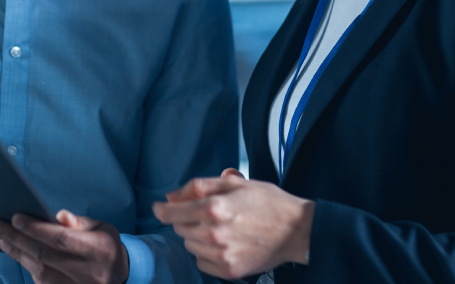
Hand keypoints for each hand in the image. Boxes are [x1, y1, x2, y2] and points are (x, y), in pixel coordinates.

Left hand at [0, 210, 128, 283]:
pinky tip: (15, 251)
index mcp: (100, 250)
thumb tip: (58, 216)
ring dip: (17, 253)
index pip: (61, 239)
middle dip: (17, 238)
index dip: (37, 228)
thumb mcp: (101, 228)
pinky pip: (42, 282)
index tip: (15, 217)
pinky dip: (26, 266)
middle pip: (45, 255)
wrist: (121, 277)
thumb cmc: (106, 246)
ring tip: (1, 237)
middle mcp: (89, 273)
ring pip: (40, 271)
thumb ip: (78, 222)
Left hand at [152, 168, 314, 279]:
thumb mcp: (233, 182)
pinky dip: (206, 253)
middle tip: (205, 212)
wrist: (296, 230)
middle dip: (185, 219)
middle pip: (180, 228)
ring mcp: (222, 255)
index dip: (162, 209)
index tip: (159, 207)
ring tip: (217, 227)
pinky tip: (222, 243)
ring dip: (196, 236)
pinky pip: (202, 262)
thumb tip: (171, 196)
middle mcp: (214, 234)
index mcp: (214, 208)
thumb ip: (198, 187)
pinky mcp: (230, 271)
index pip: (172, 213)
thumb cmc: (266, 201)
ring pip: (189, 246)